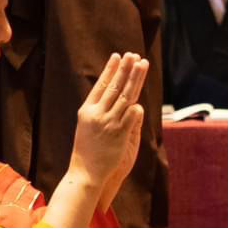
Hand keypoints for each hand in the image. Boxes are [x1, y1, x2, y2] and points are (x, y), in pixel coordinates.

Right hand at [69, 52, 147, 194]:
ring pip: (125, 97)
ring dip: (135, 80)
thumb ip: (98, 109)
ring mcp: (109, 124)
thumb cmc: (86, 149)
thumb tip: (110, 93)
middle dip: (125, 69)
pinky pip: (131, 116)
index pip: (101, 84)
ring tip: (141, 66)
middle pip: (115, 87)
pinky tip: (140, 97)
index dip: (111, 69)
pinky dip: (136, 107)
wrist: (85, 172)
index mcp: (87, 110)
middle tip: (133, 55)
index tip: (117, 56)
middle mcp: (97, 114)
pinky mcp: (119, 135)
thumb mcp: (86, 125)